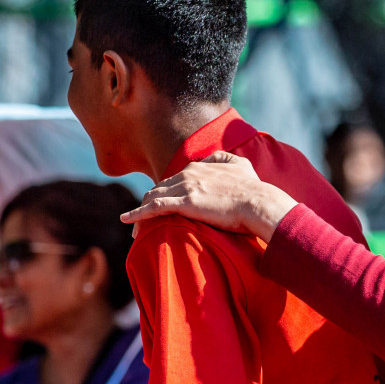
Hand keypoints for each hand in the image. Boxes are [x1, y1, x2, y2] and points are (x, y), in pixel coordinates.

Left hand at [121, 153, 295, 239]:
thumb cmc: (253, 188)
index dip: (166, 191)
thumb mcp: (241, 166)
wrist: (258, 203)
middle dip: (149, 202)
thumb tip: (214, 158)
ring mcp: (184, 187)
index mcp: (199, 167)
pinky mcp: (184, 203)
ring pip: (153, 197)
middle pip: (159, 187)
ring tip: (133, 225)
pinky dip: (137, 213)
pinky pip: (153, 207)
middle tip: (142, 217)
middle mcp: (187, 174)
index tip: (162, 204)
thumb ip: (225, 159)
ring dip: (141, 210)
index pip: (173, 179)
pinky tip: (126, 220)